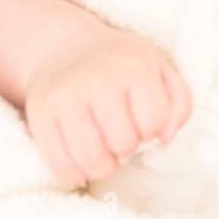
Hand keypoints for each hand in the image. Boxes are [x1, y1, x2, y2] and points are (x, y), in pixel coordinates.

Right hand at [23, 26, 192, 187]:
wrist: (66, 47)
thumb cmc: (120, 65)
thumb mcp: (159, 69)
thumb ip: (178, 103)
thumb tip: (166, 139)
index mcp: (133, 66)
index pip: (153, 122)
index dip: (151, 129)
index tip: (141, 119)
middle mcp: (97, 78)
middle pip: (123, 143)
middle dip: (127, 145)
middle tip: (119, 132)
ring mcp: (64, 96)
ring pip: (91, 159)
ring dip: (103, 164)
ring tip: (103, 149)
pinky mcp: (39, 114)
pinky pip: (60, 165)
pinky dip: (75, 171)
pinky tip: (81, 156)